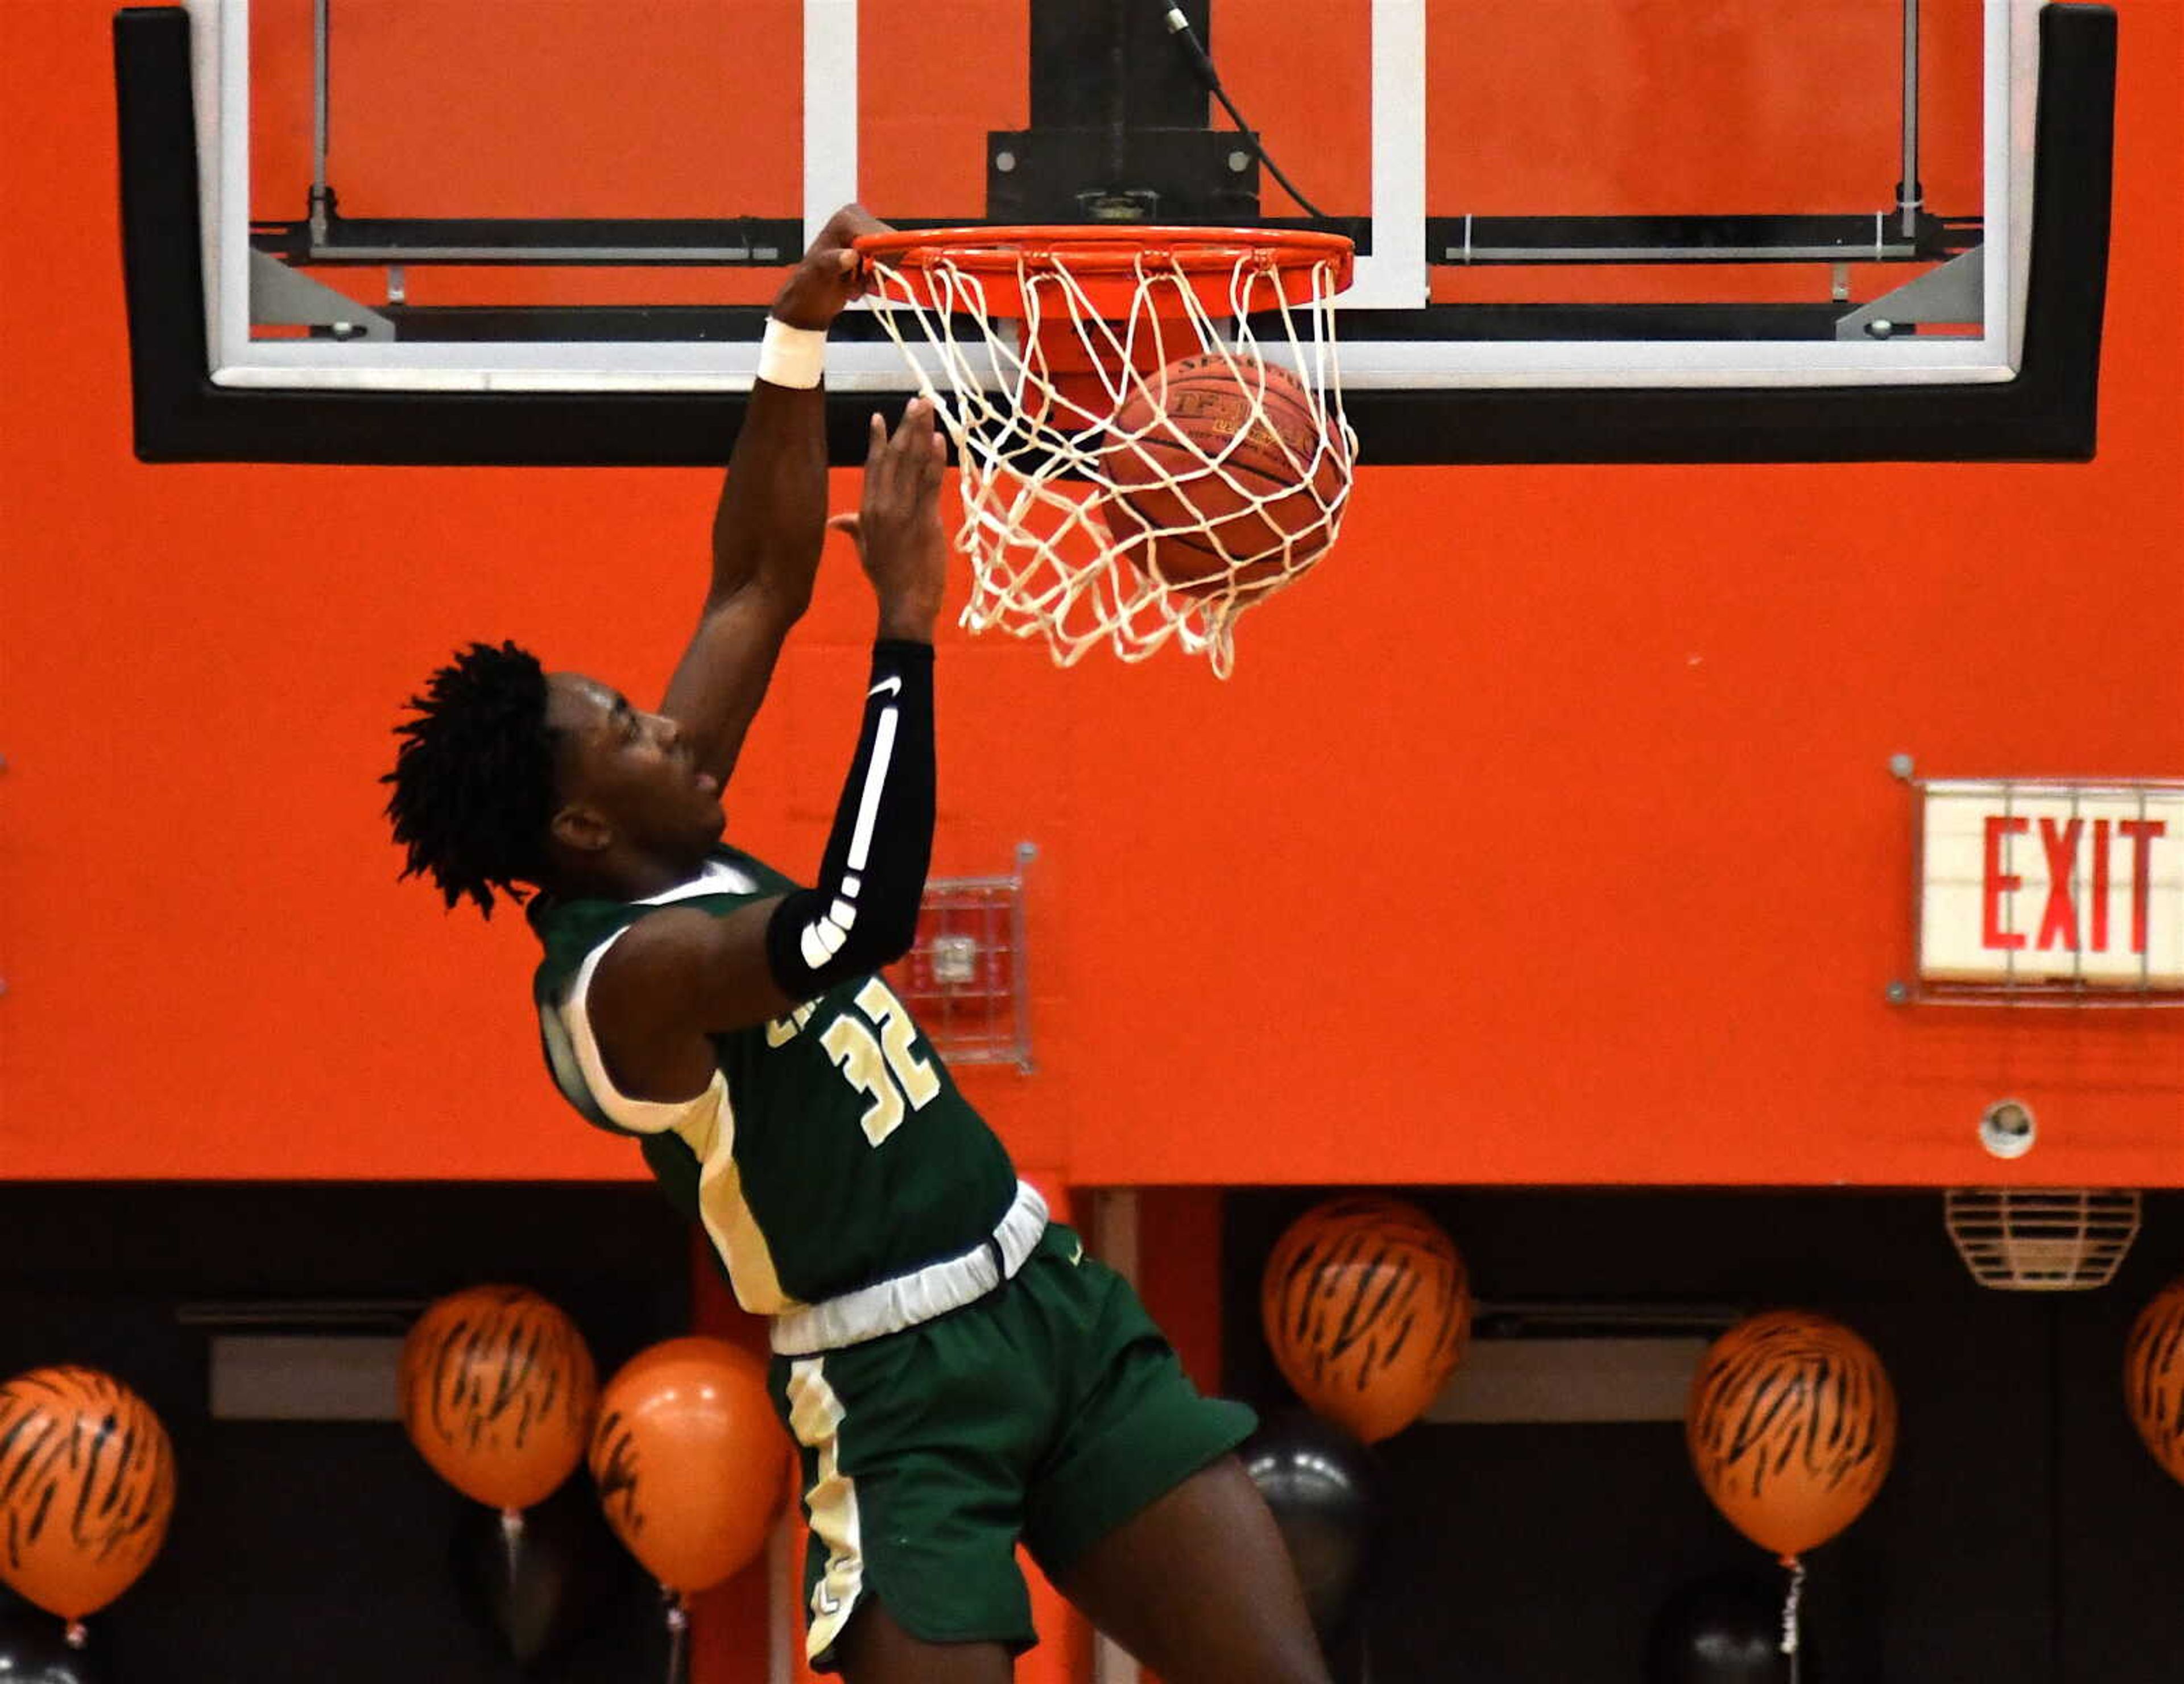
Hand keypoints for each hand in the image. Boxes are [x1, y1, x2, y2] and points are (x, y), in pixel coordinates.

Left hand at [771, 203, 890, 329]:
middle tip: (857, 280)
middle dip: (878, 267)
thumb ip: (834, 262)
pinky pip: (893, 263)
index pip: (879, 235)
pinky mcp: (876, 247)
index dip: (878, 258)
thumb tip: (851, 256)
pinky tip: (860, 279)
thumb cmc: (810, 285)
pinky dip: (879, 276)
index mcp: (847, 218)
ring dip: (877, 274)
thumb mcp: (818, 273)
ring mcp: (869, 233)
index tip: (864, 272)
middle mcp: (860, 219)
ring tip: (855, 281)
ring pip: (894, 255)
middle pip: (892, 244)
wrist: (812, 298)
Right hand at [839, 398, 948, 639]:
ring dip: (921, 433)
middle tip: (916, 401)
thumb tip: (835, 521)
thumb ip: (853, 529)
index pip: (872, 467)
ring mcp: (902, 511)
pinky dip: (934, 460)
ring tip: (928, 408)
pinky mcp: (924, 520)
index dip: (878, 440)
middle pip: (893, 457)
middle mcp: (882, 506)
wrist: (904, 604)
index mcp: (867, 511)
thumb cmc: (887, 580)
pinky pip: (929, 483)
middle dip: (904, 426)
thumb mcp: (865, 551)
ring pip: (911, 463)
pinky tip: (938, 440)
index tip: (882, 416)